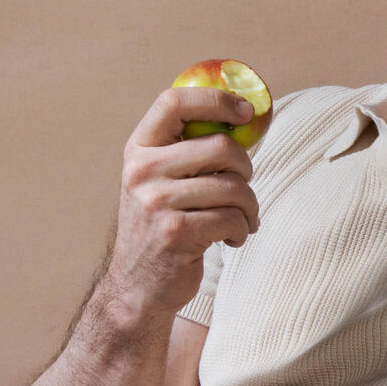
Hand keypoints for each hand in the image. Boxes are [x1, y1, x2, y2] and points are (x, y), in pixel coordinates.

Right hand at [103, 87, 260, 313]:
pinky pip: (233, 218)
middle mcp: (142, 171)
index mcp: (139, 150)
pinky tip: (231, 239)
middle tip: (244, 187)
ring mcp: (156, 202)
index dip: (215, 100)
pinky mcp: (176, 232)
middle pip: (220, 146)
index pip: (173, 102)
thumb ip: (187, 151)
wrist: (137, 285)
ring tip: (241, 221)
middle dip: (246, 168)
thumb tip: (244, 116)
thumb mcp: (160, 181)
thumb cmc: (163, 225)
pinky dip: (242, 230)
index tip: (246, 111)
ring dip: (249, 207)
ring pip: (234, 186)